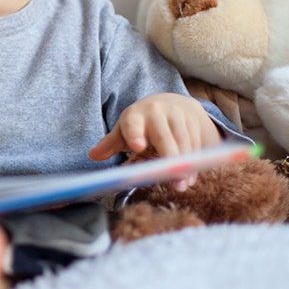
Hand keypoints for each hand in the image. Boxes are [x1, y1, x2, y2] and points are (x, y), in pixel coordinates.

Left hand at [88, 93, 220, 189]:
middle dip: (169, 158)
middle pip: (163, 137)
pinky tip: (191, 177)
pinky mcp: (195, 122)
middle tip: (172, 181)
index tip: (137, 146)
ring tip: (182, 185)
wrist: (173, 103)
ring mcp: (178, 116)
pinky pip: (196, 144)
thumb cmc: (142, 123)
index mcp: (135, 115)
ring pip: (184, 142)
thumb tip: (92, 155)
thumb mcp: (124, 130)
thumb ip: (110, 144)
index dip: (134, 134)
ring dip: (185, 165)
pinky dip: (194, 162)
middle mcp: (157, 112)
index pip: (132, 124)